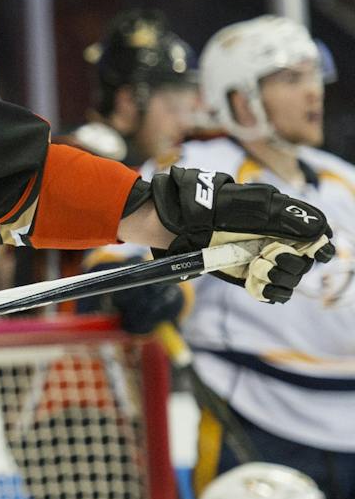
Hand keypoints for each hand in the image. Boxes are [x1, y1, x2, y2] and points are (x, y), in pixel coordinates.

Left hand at [147, 167, 334, 302]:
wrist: (178, 224)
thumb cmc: (211, 208)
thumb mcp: (249, 206)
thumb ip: (285, 216)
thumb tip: (320, 229)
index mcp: (280, 222)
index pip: (314, 237)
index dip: (319, 246)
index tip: (317, 251)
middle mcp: (274, 241)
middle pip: (303, 262)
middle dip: (293, 263)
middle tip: (270, 257)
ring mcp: (260, 259)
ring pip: (289, 279)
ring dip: (281, 278)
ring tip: (258, 269)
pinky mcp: (246, 277)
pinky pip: (271, 292)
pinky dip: (269, 291)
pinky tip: (257, 283)